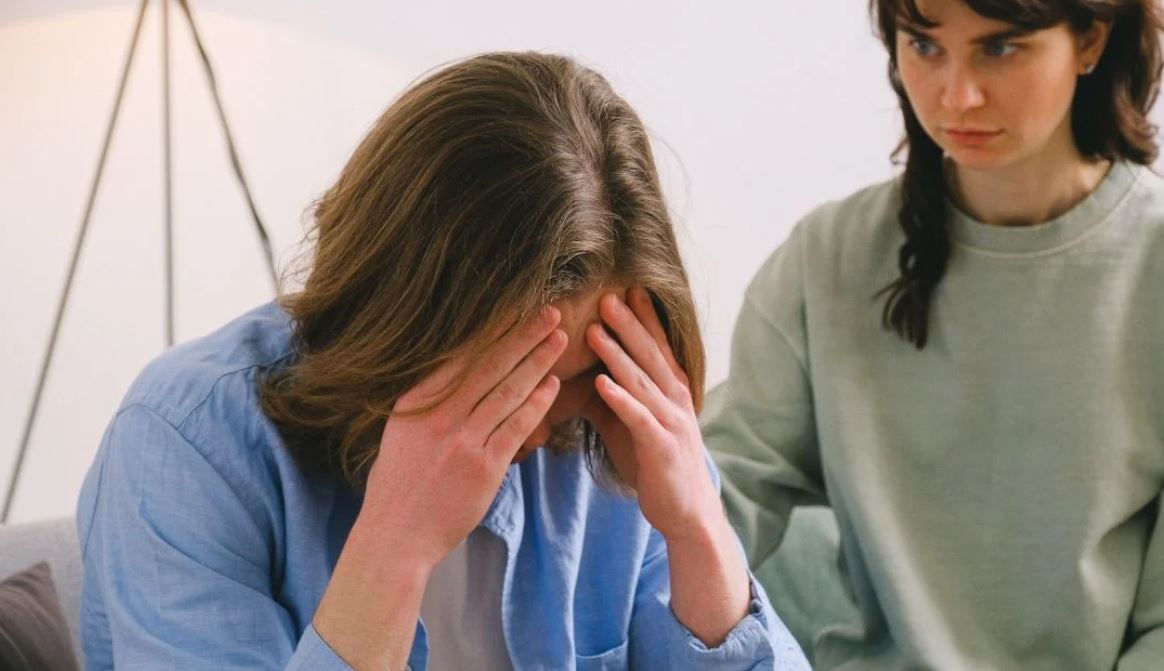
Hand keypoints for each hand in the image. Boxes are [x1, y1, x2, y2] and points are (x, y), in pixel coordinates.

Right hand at [359, 306, 566, 570]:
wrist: (395, 536)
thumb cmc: (398, 485)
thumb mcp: (401, 431)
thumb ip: (428, 403)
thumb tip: (454, 376)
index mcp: (416, 401)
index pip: (461, 355)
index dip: (494, 330)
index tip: (516, 309)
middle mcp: (439, 415)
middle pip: (490, 364)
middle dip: (523, 335)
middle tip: (550, 313)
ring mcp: (463, 440)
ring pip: (508, 390)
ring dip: (538, 362)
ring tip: (559, 340)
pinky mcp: (484, 466)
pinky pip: (516, 426)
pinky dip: (537, 403)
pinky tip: (553, 385)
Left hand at [583, 288, 720, 542]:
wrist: (689, 513)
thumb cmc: (659, 466)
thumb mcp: (636, 427)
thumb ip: (617, 400)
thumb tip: (585, 378)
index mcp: (672, 392)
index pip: (659, 347)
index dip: (645, 318)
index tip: (629, 289)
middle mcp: (676, 401)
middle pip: (650, 355)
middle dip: (629, 325)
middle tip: (607, 296)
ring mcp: (670, 423)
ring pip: (641, 381)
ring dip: (617, 355)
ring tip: (594, 331)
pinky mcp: (661, 447)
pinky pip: (637, 418)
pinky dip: (620, 399)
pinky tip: (601, 383)